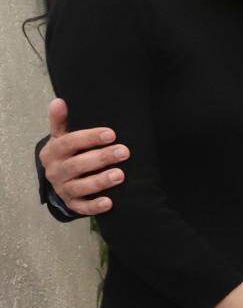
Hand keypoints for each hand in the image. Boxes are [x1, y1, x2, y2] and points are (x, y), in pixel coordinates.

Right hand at [42, 98, 124, 215]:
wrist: (59, 177)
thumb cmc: (66, 152)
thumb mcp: (61, 136)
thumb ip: (60, 120)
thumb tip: (59, 101)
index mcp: (52, 152)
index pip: (69, 143)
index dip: (90, 138)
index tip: (112, 134)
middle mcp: (55, 171)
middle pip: (77, 165)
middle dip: (101, 158)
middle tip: (124, 152)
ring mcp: (63, 188)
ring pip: (81, 186)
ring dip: (100, 181)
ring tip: (120, 175)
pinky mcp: (72, 203)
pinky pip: (82, 207)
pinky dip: (94, 206)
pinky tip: (109, 203)